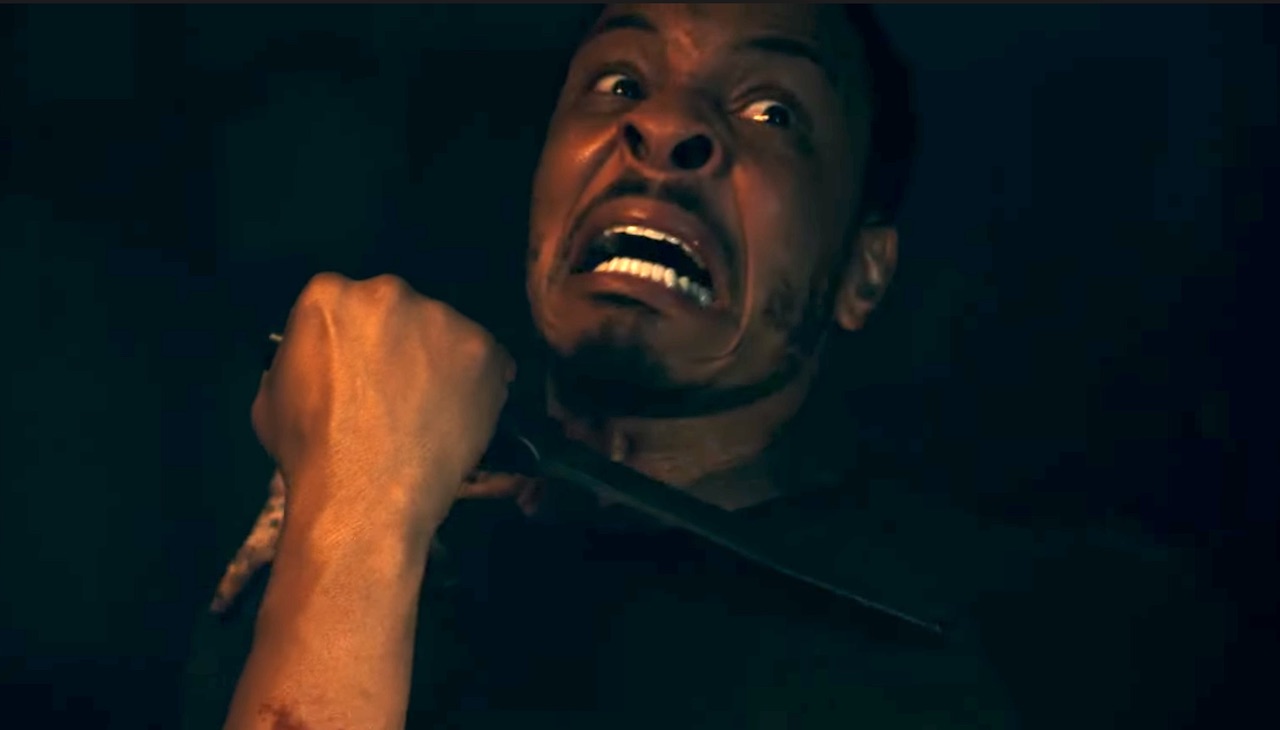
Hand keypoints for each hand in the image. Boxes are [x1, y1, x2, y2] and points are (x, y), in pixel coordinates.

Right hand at [251, 273, 513, 533]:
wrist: (365, 497)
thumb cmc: (311, 453)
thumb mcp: (273, 394)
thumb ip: (301, 358)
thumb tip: (321, 361)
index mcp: (329, 295)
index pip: (346, 303)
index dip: (355, 340)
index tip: (360, 370)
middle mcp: (387, 293)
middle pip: (398, 310)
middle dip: (399, 344)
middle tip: (397, 391)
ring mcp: (440, 319)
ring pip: (445, 333)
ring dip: (439, 361)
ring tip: (431, 411)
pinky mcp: (482, 349)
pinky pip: (488, 360)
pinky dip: (480, 383)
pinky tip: (461, 415)